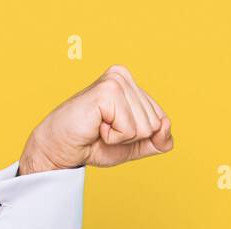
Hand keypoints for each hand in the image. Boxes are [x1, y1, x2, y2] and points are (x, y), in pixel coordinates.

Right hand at [17, 65, 172, 175]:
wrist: (63, 149)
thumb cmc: (96, 144)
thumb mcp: (137, 145)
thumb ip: (160, 140)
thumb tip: (166, 125)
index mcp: (132, 84)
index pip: (162, 120)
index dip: (142, 136)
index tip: (115, 129)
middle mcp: (124, 76)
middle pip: (155, 124)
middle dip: (132, 136)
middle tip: (105, 129)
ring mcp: (116, 81)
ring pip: (145, 128)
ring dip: (122, 136)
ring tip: (100, 127)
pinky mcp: (107, 92)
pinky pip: (130, 130)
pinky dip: (113, 137)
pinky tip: (96, 126)